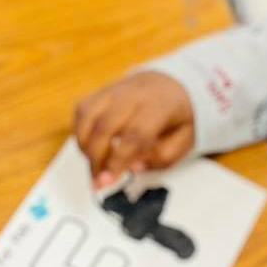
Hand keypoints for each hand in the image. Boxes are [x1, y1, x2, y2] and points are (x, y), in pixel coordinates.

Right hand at [74, 72, 194, 187]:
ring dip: (84, 146)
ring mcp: (114, 90)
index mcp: (159, 106)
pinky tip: (91, 146)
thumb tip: (133, 167)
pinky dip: (80, 131)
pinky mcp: (100, 92)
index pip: (134, 135)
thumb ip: (162, 156)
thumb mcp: (185, 139)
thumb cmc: (176, 116)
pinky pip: (81, 110)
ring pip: (87, 116)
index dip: (117, 162)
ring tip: (95, 164)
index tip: (107, 182)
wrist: (169, 84)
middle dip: (96, 159)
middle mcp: (133, 94)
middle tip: (97, 181)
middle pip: (105, 127)